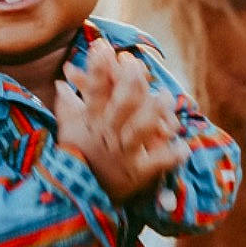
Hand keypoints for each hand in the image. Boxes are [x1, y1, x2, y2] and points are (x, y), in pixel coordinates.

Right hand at [55, 40, 184, 202]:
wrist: (77, 200)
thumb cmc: (76, 160)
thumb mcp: (68, 132)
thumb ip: (67, 106)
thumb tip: (62, 83)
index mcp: (92, 122)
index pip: (94, 91)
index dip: (97, 68)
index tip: (102, 46)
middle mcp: (108, 135)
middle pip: (121, 104)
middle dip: (131, 83)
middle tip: (139, 66)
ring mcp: (123, 153)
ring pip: (140, 129)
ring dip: (155, 112)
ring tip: (166, 97)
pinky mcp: (137, 173)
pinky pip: (157, 163)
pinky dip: (171, 155)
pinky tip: (182, 147)